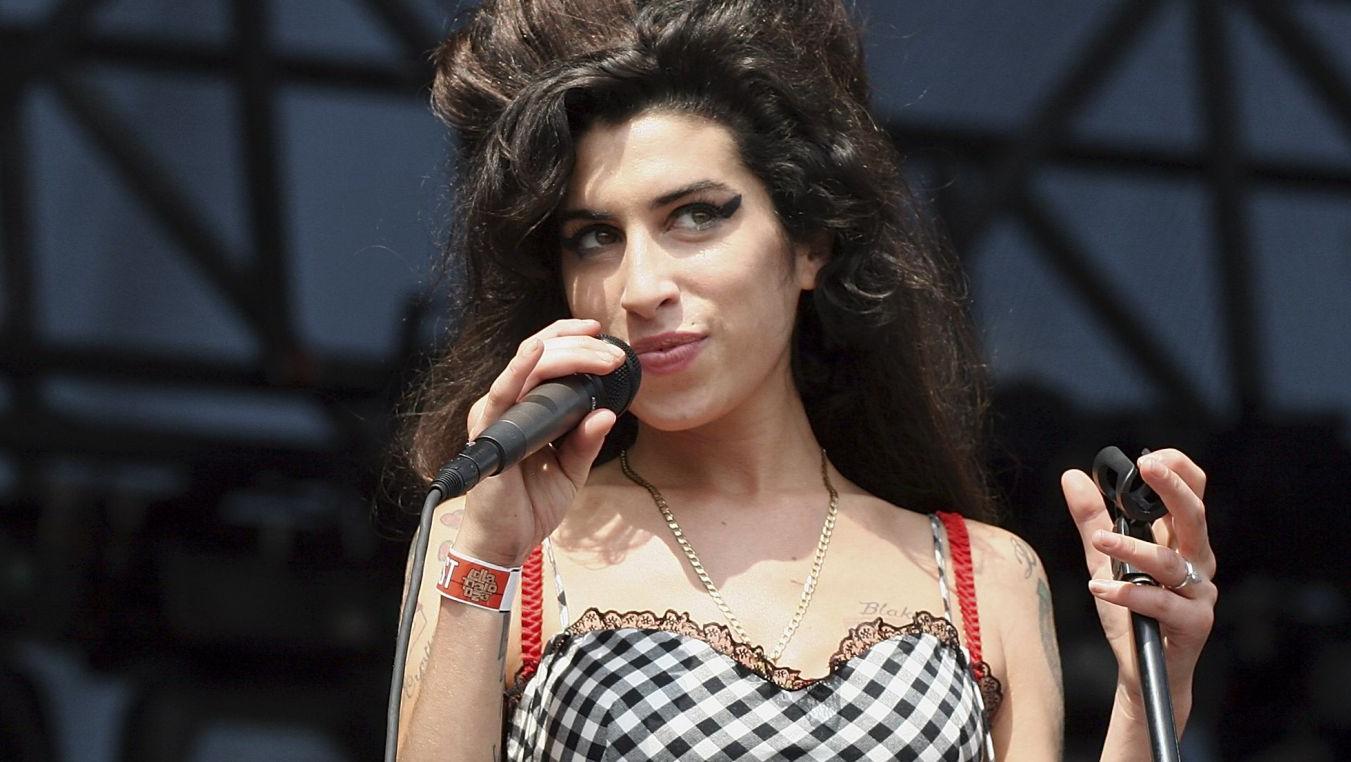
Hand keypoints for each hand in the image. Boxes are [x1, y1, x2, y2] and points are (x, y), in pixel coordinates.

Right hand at [453, 318, 626, 564]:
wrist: (506, 543)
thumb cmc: (531, 506)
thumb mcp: (571, 470)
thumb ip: (586, 441)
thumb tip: (607, 413)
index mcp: (525, 409)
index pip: (547, 361)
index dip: (574, 342)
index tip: (607, 339)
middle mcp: (508, 404)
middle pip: (542, 355)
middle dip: (582, 347)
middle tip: (615, 355)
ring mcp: (495, 414)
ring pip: (529, 365)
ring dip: (568, 354)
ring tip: (600, 353)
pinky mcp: (488, 431)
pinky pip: (502, 393)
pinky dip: (520, 369)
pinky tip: (537, 352)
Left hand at [1062, 449, 1216, 719]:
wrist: (1143, 670)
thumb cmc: (1130, 612)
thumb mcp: (1102, 561)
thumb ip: (1091, 519)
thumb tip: (1072, 475)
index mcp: (1181, 540)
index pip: (1194, 493)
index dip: (1178, 470)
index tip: (1147, 458)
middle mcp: (1197, 562)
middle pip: (1195, 515)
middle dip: (1172, 487)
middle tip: (1146, 468)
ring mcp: (1199, 593)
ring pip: (1171, 562)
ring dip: (1132, 548)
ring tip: (1099, 541)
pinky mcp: (1194, 623)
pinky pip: (1162, 604)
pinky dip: (1129, 595)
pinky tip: (1098, 589)